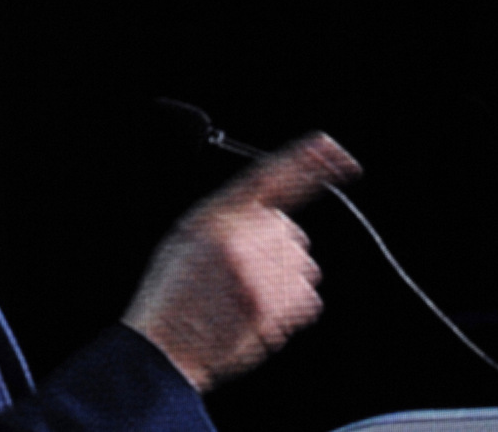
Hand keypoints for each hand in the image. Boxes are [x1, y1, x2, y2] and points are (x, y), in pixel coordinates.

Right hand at [122, 131, 360, 392]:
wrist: (165, 347)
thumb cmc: (170, 296)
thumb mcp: (184, 239)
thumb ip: (226, 219)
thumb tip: (269, 217)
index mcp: (213, 217)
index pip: (268, 178)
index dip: (305, 160)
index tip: (332, 150)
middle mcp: (240, 239)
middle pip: (290, 230)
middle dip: (276, 249)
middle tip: (242, 272)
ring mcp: (260, 273)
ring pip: (304, 266)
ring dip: (285, 280)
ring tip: (246, 296)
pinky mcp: (276, 306)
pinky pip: (308, 299)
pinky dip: (291, 308)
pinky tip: (257, 313)